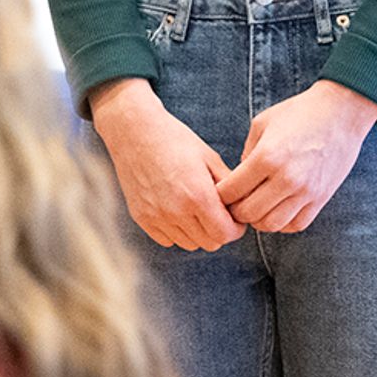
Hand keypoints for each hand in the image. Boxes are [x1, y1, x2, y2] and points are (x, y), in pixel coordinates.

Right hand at [89, 79, 241, 250]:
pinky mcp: (141, 218)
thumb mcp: (210, 158)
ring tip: (196, 209)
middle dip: (219, 230)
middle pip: (210, 243)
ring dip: (198, 232)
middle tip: (217, 212)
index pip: (226, 234)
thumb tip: (241, 208)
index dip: (236, 228)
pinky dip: (176, 231)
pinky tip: (176, 210)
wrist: (134, 132)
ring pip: (190, 244)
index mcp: (198, 196)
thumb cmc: (174, 140)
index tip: (234, 216)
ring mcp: (156, 217)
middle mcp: (176, 211)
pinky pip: (167, 240)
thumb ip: (229, 187)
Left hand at [218, 81, 376, 234]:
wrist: (342, 113)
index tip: (221, 190)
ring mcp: (306, 191)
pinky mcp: (321, 198)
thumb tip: (238, 180)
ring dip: (257, 220)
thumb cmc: (298, 114)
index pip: (231, 191)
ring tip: (256, 207)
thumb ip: (246, 153)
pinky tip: (277, 210)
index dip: (220, 194)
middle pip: (248, 213)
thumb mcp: (262, 124)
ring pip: (271, 225)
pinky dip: (282, 223)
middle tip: (235, 202)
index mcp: (267, 157)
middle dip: (235, 210)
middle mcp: (286, 178)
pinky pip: (295, 225)